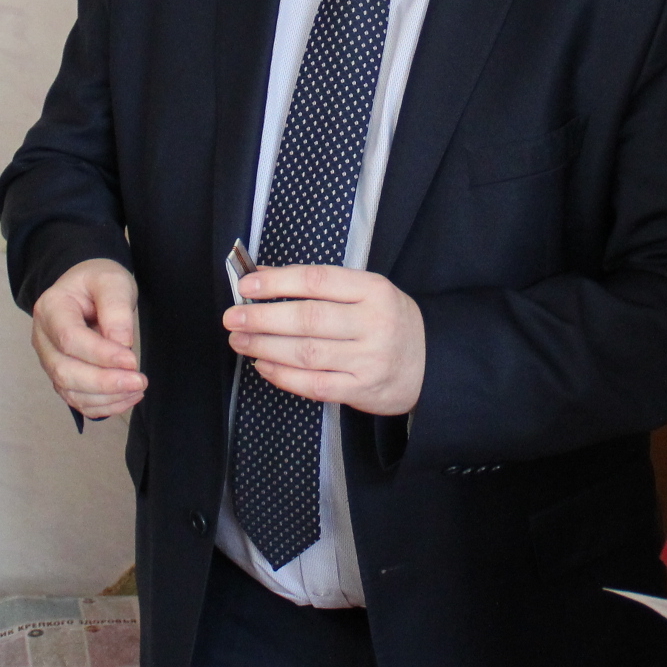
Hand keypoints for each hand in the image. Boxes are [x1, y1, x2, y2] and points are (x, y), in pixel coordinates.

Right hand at [30, 258, 145, 418]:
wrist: (87, 289)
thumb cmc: (98, 282)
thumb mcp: (112, 281)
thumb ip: (116, 309)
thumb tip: (122, 345)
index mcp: (50, 308)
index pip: (70, 339)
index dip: (101, 355)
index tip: (132, 360)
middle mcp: (43, 338)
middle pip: (65, 371)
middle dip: (104, 382)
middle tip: (139, 381)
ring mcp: (50, 360)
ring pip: (70, 390)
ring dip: (106, 397)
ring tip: (138, 388)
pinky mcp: (62, 376)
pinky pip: (77, 400)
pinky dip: (103, 405)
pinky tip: (127, 397)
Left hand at [224, 264, 424, 415]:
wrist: (432, 363)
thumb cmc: (390, 322)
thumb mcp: (367, 292)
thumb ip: (321, 285)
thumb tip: (264, 276)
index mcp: (374, 290)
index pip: (317, 281)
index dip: (277, 282)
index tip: (247, 285)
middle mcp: (373, 323)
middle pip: (308, 318)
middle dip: (263, 317)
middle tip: (233, 316)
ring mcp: (369, 359)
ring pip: (306, 352)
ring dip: (265, 346)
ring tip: (240, 340)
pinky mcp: (362, 389)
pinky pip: (314, 384)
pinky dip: (283, 376)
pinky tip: (263, 365)